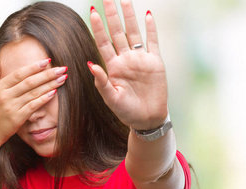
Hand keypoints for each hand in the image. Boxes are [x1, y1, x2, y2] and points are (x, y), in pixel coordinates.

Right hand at [0, 57, 66, 141]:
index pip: (19, 74)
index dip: (34, 67)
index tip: (47, 61)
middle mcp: (6, 96)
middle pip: (30, 82)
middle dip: (47, 74)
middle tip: (61, 68)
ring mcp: (12, 107)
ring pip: (34, 93)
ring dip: (50, 84)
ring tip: (62, 78)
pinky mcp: (18, 118)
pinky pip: (33, 106)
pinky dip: (44, 98)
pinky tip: (54, 92)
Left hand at [89, 0, 167, 129]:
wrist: (147, 119)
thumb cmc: (126, 111)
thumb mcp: (111, 99)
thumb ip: (102, 82)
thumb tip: (90, 64)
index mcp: (113, 67)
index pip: (103, 42)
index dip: (98, 27)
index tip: (92, 12)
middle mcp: (125, 59)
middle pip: (117, 32)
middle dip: (111, 14)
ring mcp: (140, 59)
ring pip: (133, 32)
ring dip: (129, 16)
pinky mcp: (155, 62)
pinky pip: (152, 42)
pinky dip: (150, 28)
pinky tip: (147, 14)